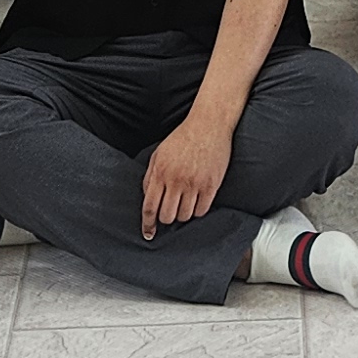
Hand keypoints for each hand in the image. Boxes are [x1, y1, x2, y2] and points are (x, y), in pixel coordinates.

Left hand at [142, 110, 233, 236]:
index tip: (148, 234)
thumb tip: (147, 199)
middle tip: (170, 212)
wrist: (209, 124)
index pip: (150, 207)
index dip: (148, 224)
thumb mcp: (159, 153)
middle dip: (167, 218)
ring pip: (185, 216)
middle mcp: (176, 179)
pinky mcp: (211, 184)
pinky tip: (197, 201)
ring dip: (183, 214)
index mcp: (160, 172)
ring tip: (185, 202)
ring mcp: (195, 183)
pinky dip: (198, 210)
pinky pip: (202, 210)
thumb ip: (150, 177)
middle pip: (167, 216)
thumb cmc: (183, 137)